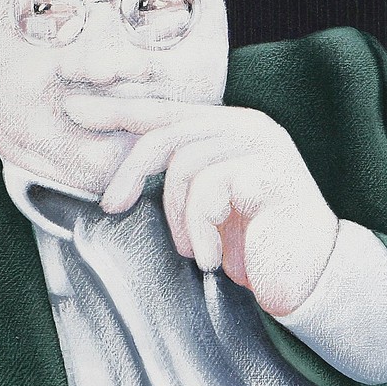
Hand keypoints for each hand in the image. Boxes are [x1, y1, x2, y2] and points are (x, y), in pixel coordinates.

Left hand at [63, 96, 338, 316]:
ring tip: (196, 249)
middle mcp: (247, 127)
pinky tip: (214, 257)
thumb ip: (180, 179)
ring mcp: (262, 146)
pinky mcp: (269, 171)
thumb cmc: (257, 246)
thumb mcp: (208, 206)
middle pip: (166, 133)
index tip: (75, 109)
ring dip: (178, 217)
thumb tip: (123, 175)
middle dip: (130, 171)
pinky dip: (201, 229)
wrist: (311, 278)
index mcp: (230, 129)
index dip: (118, 108)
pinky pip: (209, 188)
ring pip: (184, 164)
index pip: (166, 109)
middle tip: (111, 206)